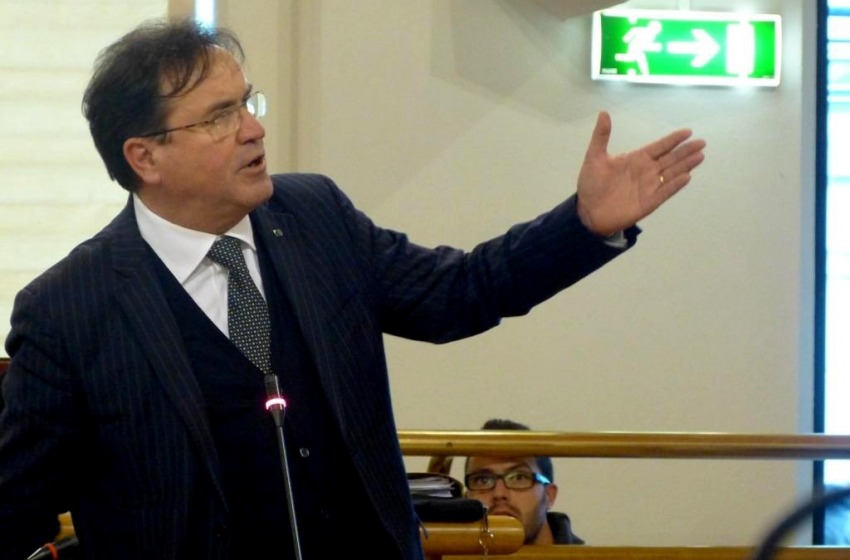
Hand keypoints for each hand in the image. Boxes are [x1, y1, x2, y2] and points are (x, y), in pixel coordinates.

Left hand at [576, 111, 705, 236]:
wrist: (587, 211)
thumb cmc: (591, 184)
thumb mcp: (594, 157)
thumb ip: (601, 136)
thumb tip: (604, 113)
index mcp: (636, 159)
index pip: (659, 147)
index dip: (673, 139)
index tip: (687, 131)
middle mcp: (646, 171)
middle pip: (670, 159)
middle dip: (686, 151)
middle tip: (702, 143)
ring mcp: (649, 187)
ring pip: (671, 173)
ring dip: (685, 165)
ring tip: (700, 156)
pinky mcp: (648, 202)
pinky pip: (665, 192)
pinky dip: (675, 185)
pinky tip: (686, 177)